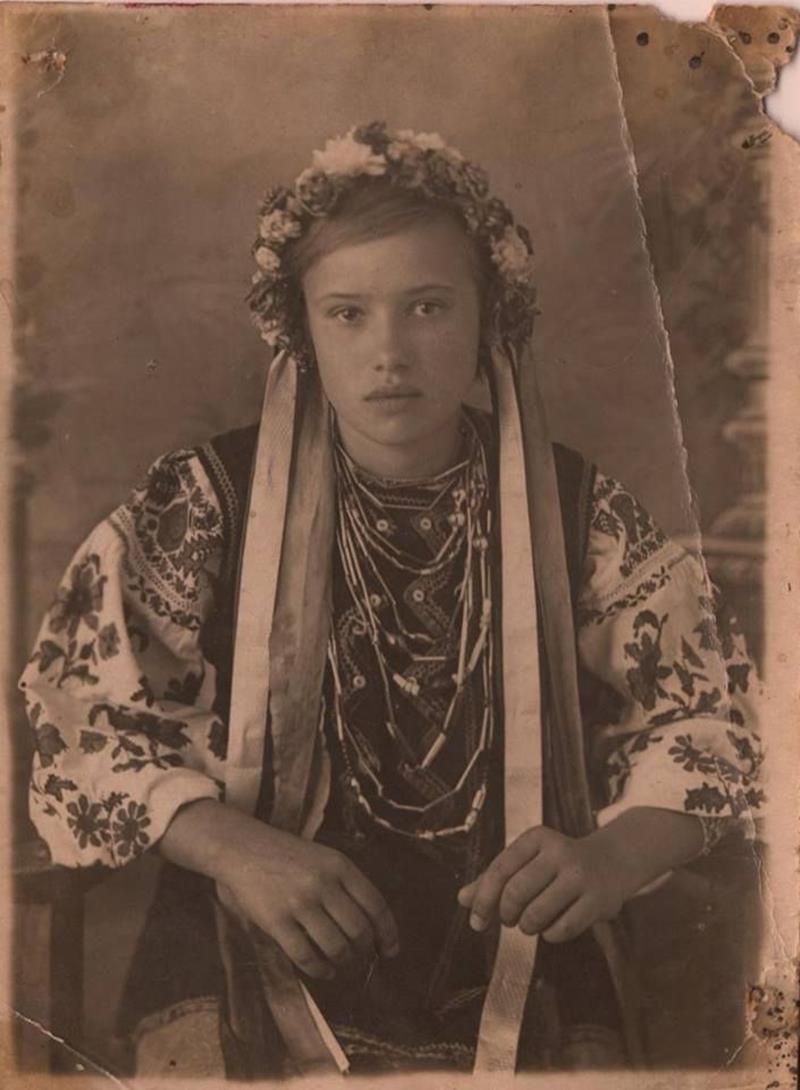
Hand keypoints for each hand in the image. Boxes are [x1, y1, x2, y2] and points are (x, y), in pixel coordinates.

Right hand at [160, 800, 399, 980]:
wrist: (242, 848)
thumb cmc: (287, 855)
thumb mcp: (324, 858)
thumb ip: (346, 885)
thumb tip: (373, 927)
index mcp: (340, 865)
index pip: (376, 905)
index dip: (388, 933)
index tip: (390, 950)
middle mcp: (324, 884)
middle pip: (359, 931)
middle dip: (365, 952)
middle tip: (362, 960)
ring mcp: (300, 903)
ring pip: (336, 947)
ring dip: (344, 963)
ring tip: (343, 966)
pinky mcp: (276, 922)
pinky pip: (306, 956)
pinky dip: (320, 970)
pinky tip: (324, 972)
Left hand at [457, 824, 639, 943]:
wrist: (613, 861)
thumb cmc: (560, 864)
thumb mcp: (529, 860)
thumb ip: (496, 878)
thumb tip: (463, 899)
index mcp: (536, 838)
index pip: (500, 869)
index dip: (483, 898)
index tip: (476, 920)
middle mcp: (559, 852)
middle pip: (516, 892)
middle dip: (506, 914)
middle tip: (509, 920)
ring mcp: (580, 875)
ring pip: (537, 913)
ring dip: (527, 927)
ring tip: (530, 924)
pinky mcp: (598, 900)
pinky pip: (562, 929)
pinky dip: (550, 935)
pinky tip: (552, 928)